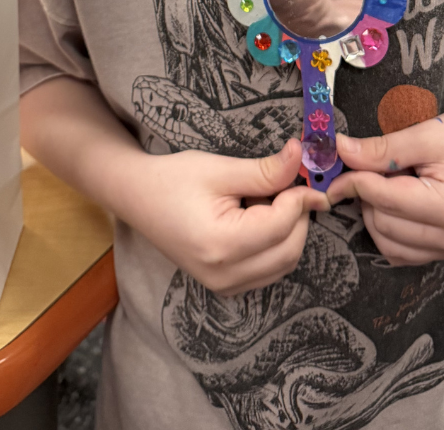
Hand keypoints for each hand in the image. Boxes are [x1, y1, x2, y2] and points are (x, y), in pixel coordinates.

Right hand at [128, 139, 327, 295]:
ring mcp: (224, 286)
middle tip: (291, 184)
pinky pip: (268, 270)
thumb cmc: (174, 179)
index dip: (300, 198)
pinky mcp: (225, 286)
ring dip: (289, 231)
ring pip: (283, 264)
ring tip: (271, 199)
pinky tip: (260, 218)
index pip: (281, 226)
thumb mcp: (220, 169)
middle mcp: (225, 275)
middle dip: (298, 216)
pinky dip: (277, 245)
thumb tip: (302, 157)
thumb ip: (265, 170)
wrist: (138, 198)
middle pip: (289, 251)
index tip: (305, 173)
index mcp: (221, 245)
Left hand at [326, 107, 443, 265]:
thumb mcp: (426, 134)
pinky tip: (397, 201)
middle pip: (382, 225)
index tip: (337, 163)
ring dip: (376, 214)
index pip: (383, 200)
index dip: (353, 180)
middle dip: (366, 195)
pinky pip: (404, 252)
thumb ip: (381, 149)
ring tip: (388, 181)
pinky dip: (390, 230)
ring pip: (389, 244)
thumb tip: (339, 151)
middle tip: (370, 165)